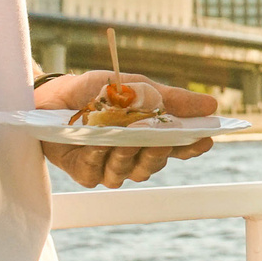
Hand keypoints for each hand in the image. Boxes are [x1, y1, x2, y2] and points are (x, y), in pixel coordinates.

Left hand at [35, 68, 216, 188]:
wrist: (49, 96)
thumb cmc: (95, 91)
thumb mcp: (136, 87)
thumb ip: (171, 99)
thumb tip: (212, 105)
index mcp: (149, 135)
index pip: (179, 147)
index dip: (193, 146)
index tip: (205, 139)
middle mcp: (133, 155)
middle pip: (155, 164)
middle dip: (158, 153)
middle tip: (161, 140)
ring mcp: (110, 166)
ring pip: (129, 172)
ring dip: (128, 155)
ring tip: (126, 140)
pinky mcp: (85, 173)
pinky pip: (98, 172)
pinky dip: (99, 157)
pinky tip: (99, 145)